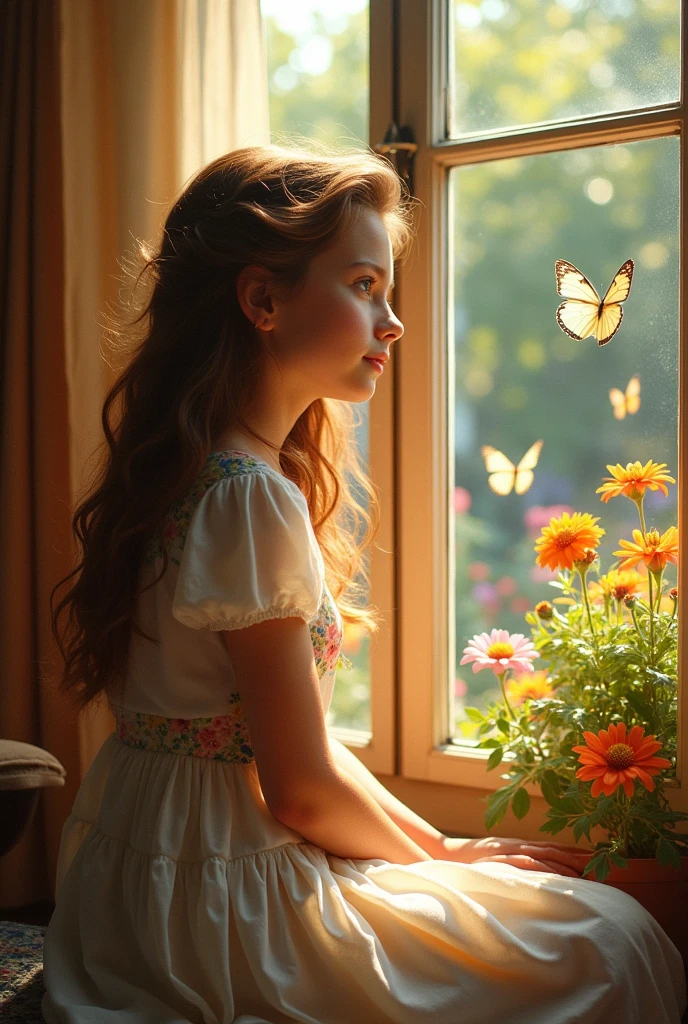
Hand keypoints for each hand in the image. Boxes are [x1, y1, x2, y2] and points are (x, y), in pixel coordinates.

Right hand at [440, 836, 592, 877]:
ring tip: (580, 872)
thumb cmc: (476, 860)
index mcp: (520, 845)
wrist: (447, 854)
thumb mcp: (502, 860)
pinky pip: (520, 862)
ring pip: (540, 855)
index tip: (594, 859)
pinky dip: (536, 866)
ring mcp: (507, 851)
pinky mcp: (497, 858)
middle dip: (574, 857)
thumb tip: (542, 874)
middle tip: (596, 866)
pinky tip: (548, 872)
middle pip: (552, 850)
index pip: (553, 847)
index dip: (573, 851)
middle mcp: (517, 845)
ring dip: (561, 862)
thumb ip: (520, 864)